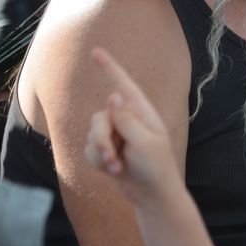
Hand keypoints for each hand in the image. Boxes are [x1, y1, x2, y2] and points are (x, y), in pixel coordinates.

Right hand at [85, 47, 181, 205]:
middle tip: (112, 157)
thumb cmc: (156, 166)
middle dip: (102, 138)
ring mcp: (115, 134)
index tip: (96, 50)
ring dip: (101, 153)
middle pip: (100, 117)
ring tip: (116, 167)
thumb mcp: (144, 141)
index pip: (123, 85)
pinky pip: (89, 150)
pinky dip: (98, 162)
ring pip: (92, 134)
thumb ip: (126, 119)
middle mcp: (126, 119)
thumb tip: (113, 95)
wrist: (152, 195)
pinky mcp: (106, 150)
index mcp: (141, 112)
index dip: (109, 67)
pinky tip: (113, 171)